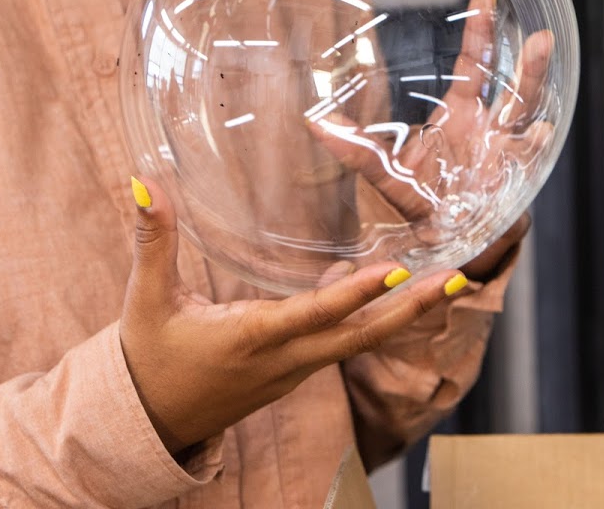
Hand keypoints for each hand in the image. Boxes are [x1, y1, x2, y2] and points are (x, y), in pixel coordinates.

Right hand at [119, 177, 465, 454]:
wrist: (151, 422)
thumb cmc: (149, 358)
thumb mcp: (146, 297)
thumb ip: (153, 239)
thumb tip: (145, 182)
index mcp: (250, 339)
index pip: (312, 315)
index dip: (354, 294)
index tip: (396, 270)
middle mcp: (283, 359)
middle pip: (361, 338)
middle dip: (412, 310)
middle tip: (458, 281)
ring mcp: (294, 370)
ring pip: (358, 342)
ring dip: (402, 313)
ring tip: (444, 282)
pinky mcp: (294, 371)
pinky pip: (341, 343)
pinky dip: (370, 317)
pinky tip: (382, 284)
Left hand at [312, 0, 551, 280]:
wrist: (447, 241)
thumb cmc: (423, 201)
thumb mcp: (385, 172)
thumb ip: (353, 148)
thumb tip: (313, 121)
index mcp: (463, 114)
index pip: (476, 64)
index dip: (481, 30)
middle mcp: (490, 128)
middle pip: (513, 85)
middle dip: (525, 60)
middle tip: (537, 31)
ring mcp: (506, 153)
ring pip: (526, 114)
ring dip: (533, 84)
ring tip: (541, 52)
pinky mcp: (512, 182)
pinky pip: (524, 162)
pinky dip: (530, 148)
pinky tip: (536, 133)